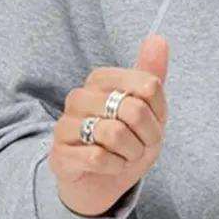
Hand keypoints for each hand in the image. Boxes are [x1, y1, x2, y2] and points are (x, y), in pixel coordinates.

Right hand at [48, 34, 168, 216]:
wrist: (105, 180)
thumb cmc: (129, 139)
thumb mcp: (149, 108)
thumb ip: (152, 73)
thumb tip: (158, 38)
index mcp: (101, 79)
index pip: (148, 86)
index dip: (160, 112)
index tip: (153, 122)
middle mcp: (79, 96)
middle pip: (134, 110)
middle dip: (148, 135)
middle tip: (141, 143)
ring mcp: (65, 125)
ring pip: (115, 134)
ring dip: (131, 152)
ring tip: (125, 154)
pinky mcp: (59, 155)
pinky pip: (99, 158)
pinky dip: (115, 166)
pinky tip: (110, 166)